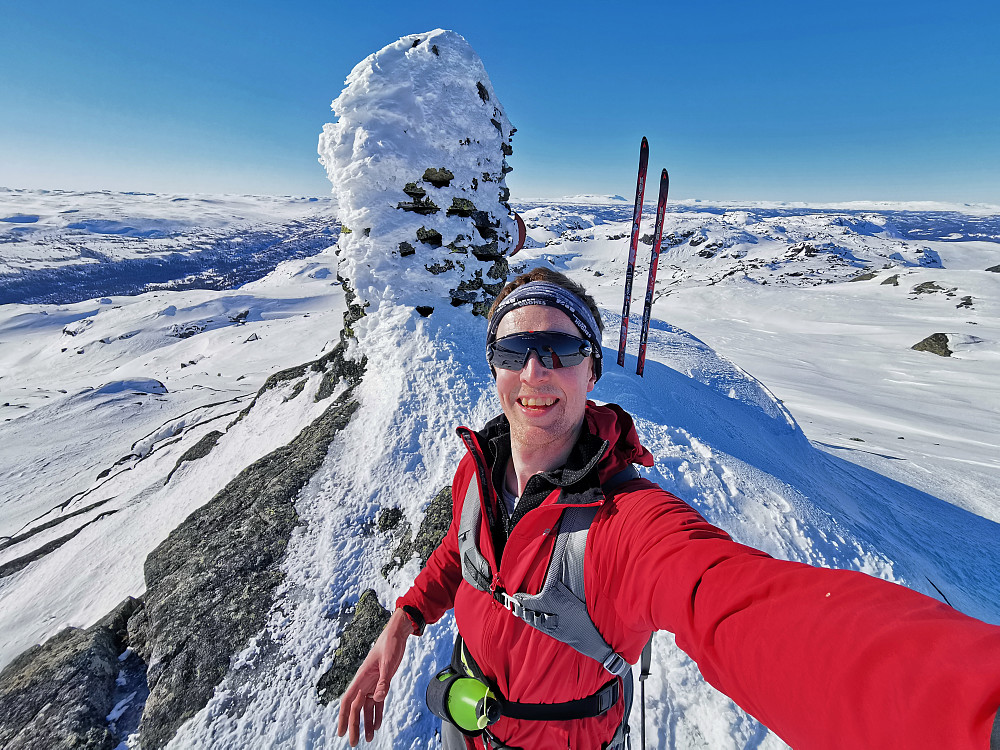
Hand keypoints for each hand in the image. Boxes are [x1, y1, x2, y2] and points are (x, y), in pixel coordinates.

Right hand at [337, 608, 412, 745]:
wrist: (397, 634)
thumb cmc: (390, 645)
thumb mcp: (388, 662)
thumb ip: (384, 681)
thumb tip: (379, 698)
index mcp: (361, 678)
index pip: (348, 701)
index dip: (343, 717)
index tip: (340, 732)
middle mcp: (364, 683)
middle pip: (356, 708)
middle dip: (354, 726)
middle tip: (354, 743)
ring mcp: (372, 684)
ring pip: (366, 708)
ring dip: (367, 723)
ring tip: (369, 738)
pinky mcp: (382, 683)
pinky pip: (377, 703)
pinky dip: (377, 714)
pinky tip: (377, 725)